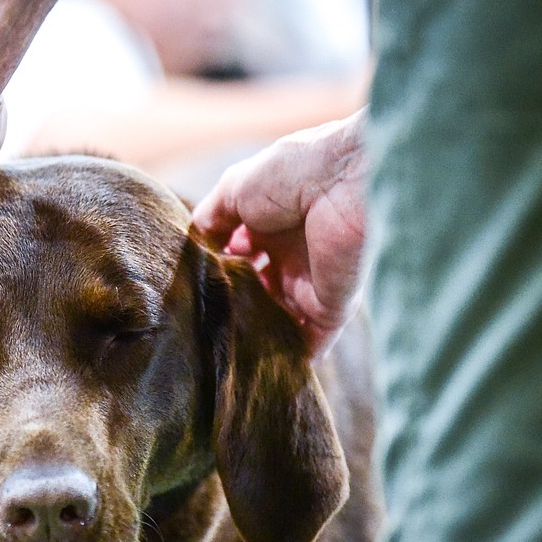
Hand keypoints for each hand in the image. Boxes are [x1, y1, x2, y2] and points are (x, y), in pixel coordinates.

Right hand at [192, 109, 368, 355]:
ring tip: (221, 346)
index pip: (240, 258)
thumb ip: (211, 217)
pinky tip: (261, 368)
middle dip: (234, 305)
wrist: (344, 179)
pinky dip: (290, 357)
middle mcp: (292, 256)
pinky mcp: (331, 307)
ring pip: (279, 320)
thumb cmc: (291, 174)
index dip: (218, 270)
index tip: (196, 284)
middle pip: (258, 292)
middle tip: (205, 320)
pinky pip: (310, 341)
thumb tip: (197, 243)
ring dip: (255, 332)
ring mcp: (312, 283)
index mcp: (271, 226)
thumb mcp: (236, 187)